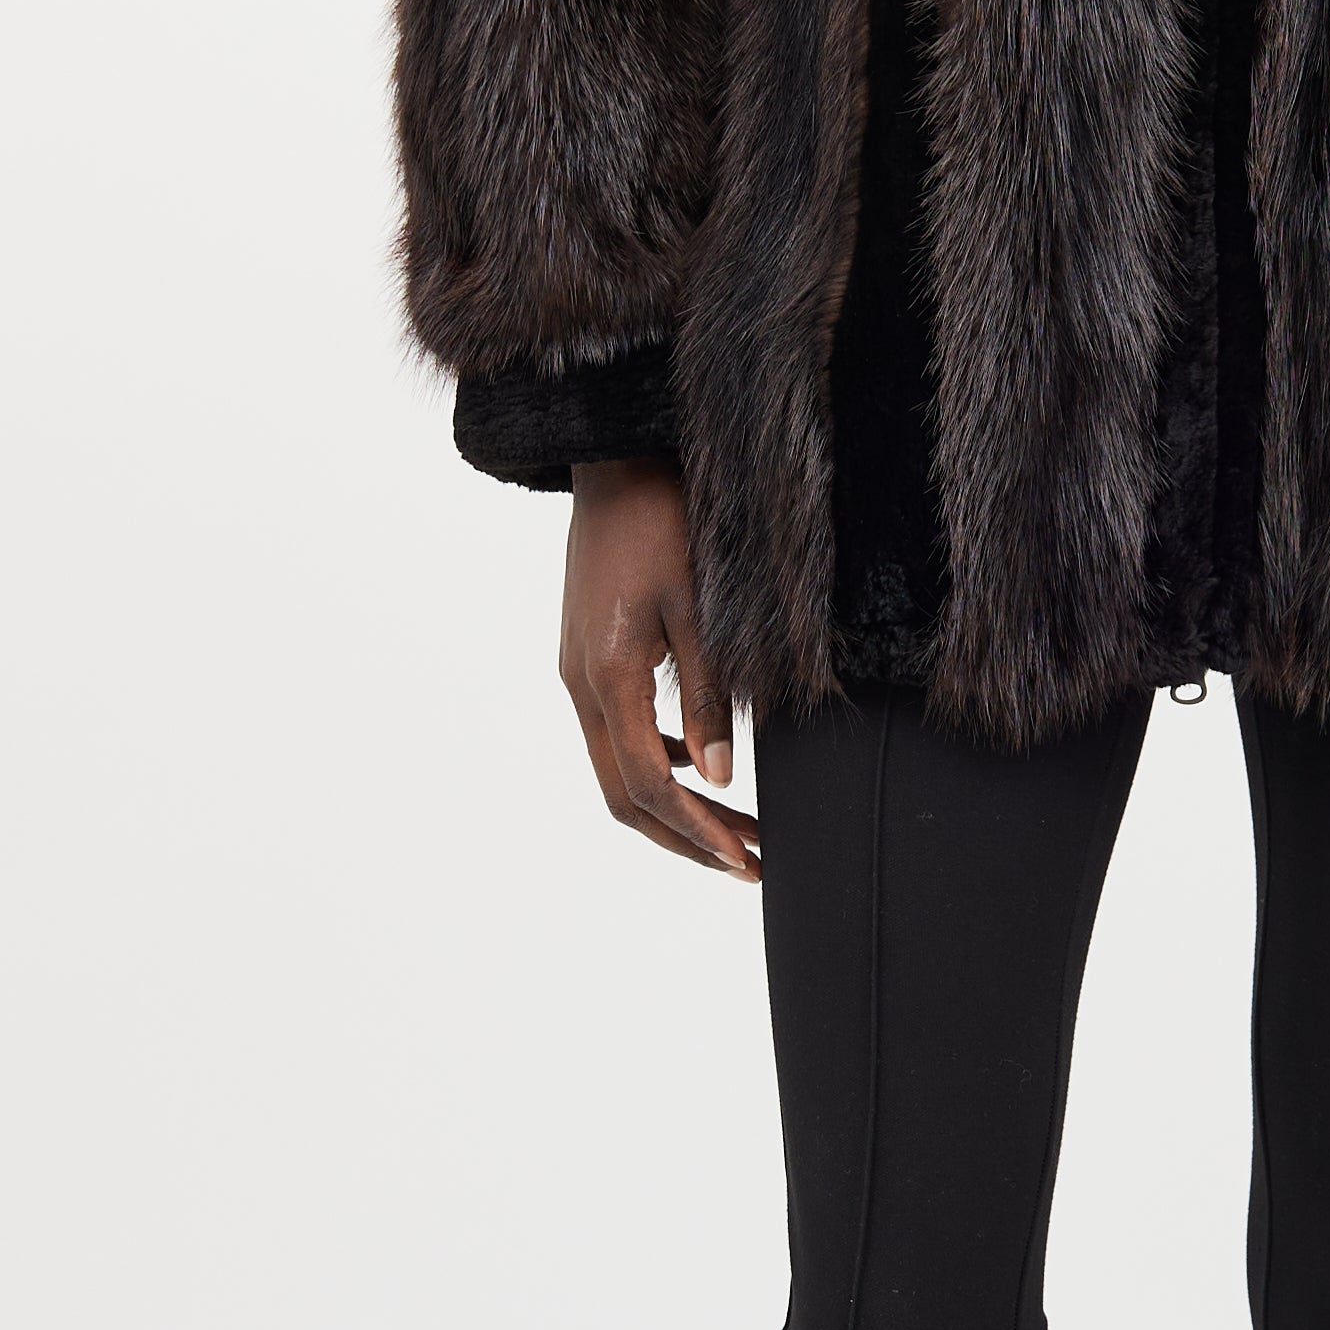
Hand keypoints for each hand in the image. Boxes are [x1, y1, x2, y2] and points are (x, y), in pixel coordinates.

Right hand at [560, 461, 759, 881]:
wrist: (616, 465)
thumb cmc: (663, 522)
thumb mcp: (700, 609)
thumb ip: (711, 695)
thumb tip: (725, 777)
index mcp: (607, 678)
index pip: (650, 785)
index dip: (697, 832)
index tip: (745, 861)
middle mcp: (582, 686)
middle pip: (626, 796)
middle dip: (686, 837)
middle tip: (749, 864)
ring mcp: (579, 673)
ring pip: (619, 770)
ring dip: (676, 806)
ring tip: (740, 828)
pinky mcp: (589, 658)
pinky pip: (620, 734)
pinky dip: (662, 765)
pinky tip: (709, 765)